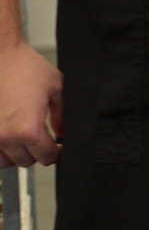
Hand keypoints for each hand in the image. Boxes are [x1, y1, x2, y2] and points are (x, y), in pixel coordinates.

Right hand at [0, 42, 60, 165]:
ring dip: (15, 154)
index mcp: (28, 129)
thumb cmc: (25, 67)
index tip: (58, 146)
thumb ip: (61, 116)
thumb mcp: (55, 89)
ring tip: (23, 140)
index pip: (46, 157)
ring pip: (4, 162)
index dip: (57, 153)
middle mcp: (5, 137)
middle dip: (37, 152)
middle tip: (43, 140)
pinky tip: (7, 137)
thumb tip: (62, 133)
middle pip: (26, 162)